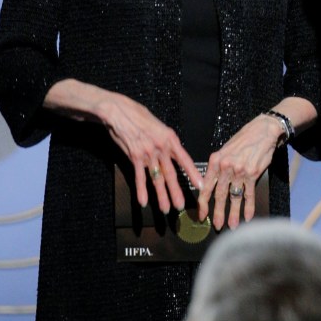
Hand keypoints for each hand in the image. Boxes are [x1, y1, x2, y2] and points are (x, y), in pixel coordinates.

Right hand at [97, 91, 201, 214]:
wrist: (120, 111)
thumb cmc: (139, 117)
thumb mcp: (159, 126)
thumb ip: (166, 141)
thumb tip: (172, 154)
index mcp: (170, 139)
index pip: (185, 159)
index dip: (193, 173)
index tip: (200, 185)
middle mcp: (161, 148)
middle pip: (171, 173)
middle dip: (176, 191)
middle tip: (181, 206)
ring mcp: (148, 153)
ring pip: (156, 178)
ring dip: (161, 195)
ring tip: (166, 209)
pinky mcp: (134, 156)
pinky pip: (139, 176)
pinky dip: (141, 190)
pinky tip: (143, 202)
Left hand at [197, 114, 279, 230]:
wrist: (262, 130)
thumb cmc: (244, 139)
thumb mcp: (225, 149)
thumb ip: (219, 166)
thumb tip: (212, 184)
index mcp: (215, 161)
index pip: (206, 186)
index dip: (203, 203)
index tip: (202, 215)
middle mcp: (226, 167)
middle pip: (219, 195)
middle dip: (217, 213)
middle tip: (216, 225)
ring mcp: (240, 171)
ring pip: (234, 197)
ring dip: (233, 213)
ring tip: (232, 225)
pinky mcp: (253, 174)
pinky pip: (249, 194)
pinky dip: (248, 207)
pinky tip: (247, 216)